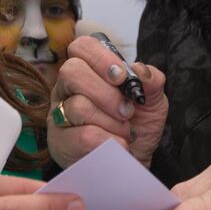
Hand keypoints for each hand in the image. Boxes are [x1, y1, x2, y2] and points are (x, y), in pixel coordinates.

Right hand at [48, 35, 168, 167]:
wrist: (134, 162)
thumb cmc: (137, 126)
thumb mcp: (152, 102)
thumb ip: (151, 82)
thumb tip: (141, 70)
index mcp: (88, 71)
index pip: (82, 47)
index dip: (101, 57)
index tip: (122, 77)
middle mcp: (67, 89)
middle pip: (72, 72)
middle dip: (106, 93)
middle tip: (127, 110)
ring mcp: (59, 115)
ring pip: (78, 107)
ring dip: (111, 121)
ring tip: (126, 132)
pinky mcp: (60, 143)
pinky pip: (81, 136)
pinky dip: (108, 141)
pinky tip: (119, 146)